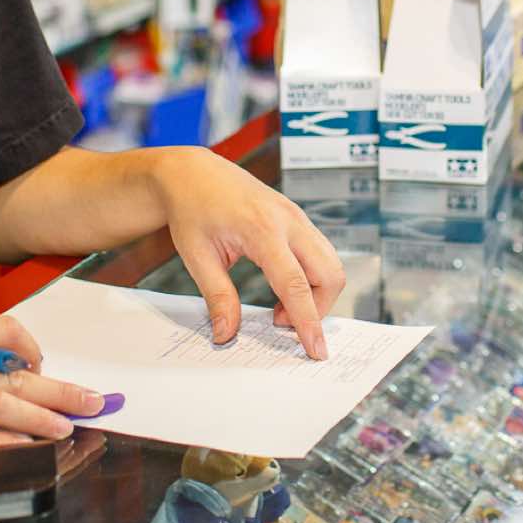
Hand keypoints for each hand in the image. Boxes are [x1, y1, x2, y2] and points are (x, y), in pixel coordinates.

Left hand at [152, 148, 343, 359]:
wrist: (193, 172)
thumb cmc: (192, 209)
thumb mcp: (196, 256)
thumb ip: (217, 297)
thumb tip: (226, 335)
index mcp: (262, 229)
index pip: (295, 284)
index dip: (308, 321)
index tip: (316, 350)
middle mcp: (289, 221)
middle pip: (329, 274)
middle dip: (317, 308)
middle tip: (278, 321)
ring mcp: (298, 217)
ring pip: (331, 264)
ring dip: (315, 294)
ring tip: (278, 307)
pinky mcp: (299, 219)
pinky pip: (321, 254)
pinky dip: (312, 278)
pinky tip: (282, 285)